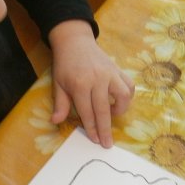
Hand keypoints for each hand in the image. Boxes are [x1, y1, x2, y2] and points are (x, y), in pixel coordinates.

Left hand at [47, 20, 134, 147]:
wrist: (74, 41)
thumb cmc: (65, 65)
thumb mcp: (58, 84)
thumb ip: (60, 104)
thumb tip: (56, 121)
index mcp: (80, 84)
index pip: (87, 112)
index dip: (91, 128)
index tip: (95, 140)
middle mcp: (98, 79)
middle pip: (104, 109)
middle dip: (106, 129)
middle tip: (108, 143)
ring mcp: (110, 74)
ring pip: (123, 96)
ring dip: (120, 110)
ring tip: (112, 115)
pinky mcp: (118, 70)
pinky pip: (129, 85)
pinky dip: (127, 96)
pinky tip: (120, 101)